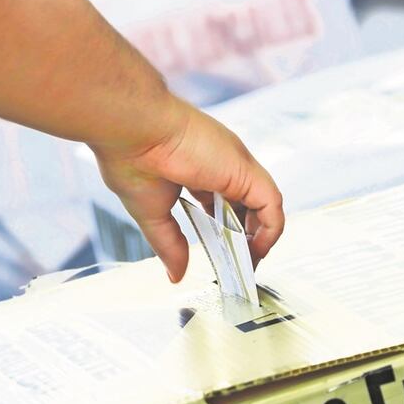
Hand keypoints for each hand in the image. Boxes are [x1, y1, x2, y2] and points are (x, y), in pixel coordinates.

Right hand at [91, 98, 283, 282]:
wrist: (132, 130)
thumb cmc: (131, 156)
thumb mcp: (152, 213)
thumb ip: (169, 244)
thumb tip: (175, 273)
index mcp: (198, 167)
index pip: (221, 202)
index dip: (224, 229)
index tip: (220, 254)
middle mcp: (221, 165)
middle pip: (246, 206)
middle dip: (245, 238)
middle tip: (238, 266)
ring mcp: (235, 166)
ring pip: (263, 206)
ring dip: (259, 238)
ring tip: (247, 264)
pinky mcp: (244, 171)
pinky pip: (272, 205)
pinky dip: (270, 231)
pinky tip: (256, 250)